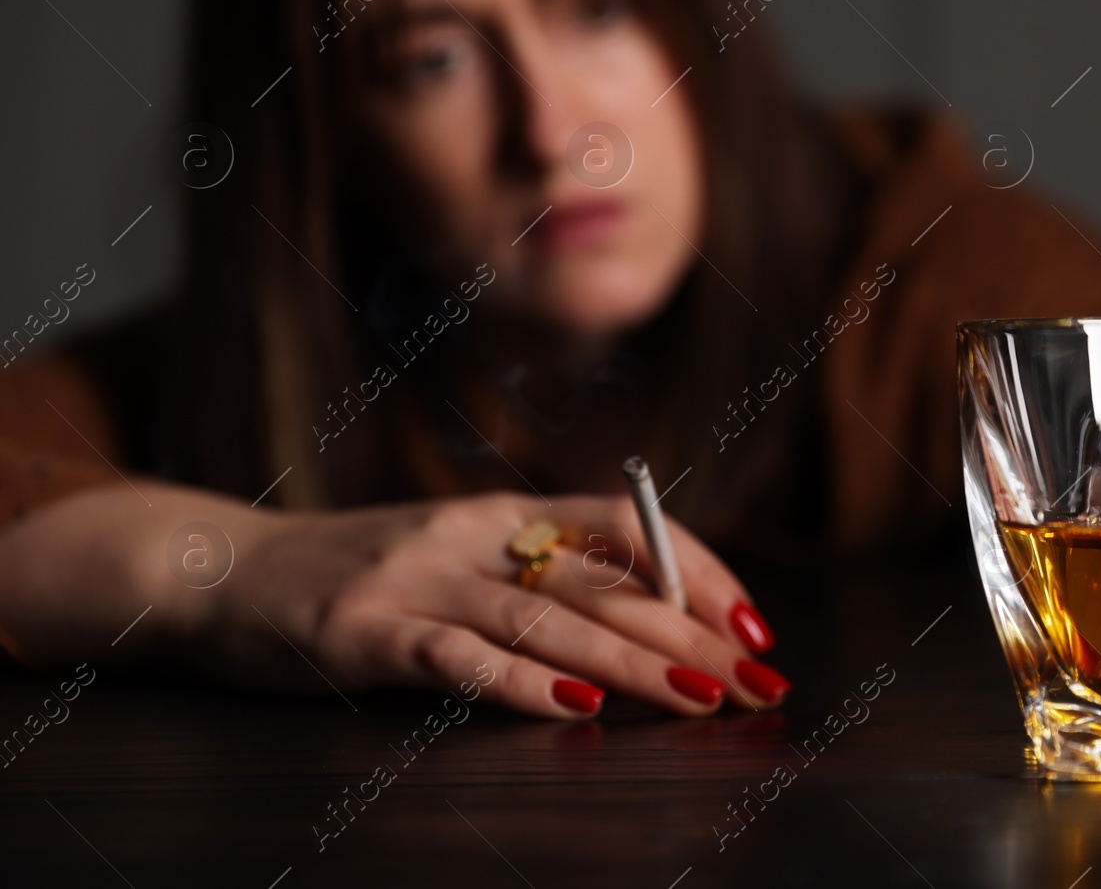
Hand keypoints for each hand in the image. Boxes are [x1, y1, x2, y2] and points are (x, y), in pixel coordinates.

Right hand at [217, 493, 786, 718]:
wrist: (225, 574)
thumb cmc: (362, 576)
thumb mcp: (458, 555)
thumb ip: (539, 573)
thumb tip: (660, 618)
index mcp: (503, 513)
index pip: (627, 524)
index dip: (698, 569)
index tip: (753, 623)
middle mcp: (471, 535)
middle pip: (602, 581)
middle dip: (690, 634)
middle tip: (755, 679)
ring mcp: (415, 581)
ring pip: (543, 617)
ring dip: (630, 662)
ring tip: (699, 698)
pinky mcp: (363, 633)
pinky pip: (454, 658)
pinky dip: (517, 683)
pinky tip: (572, 707)